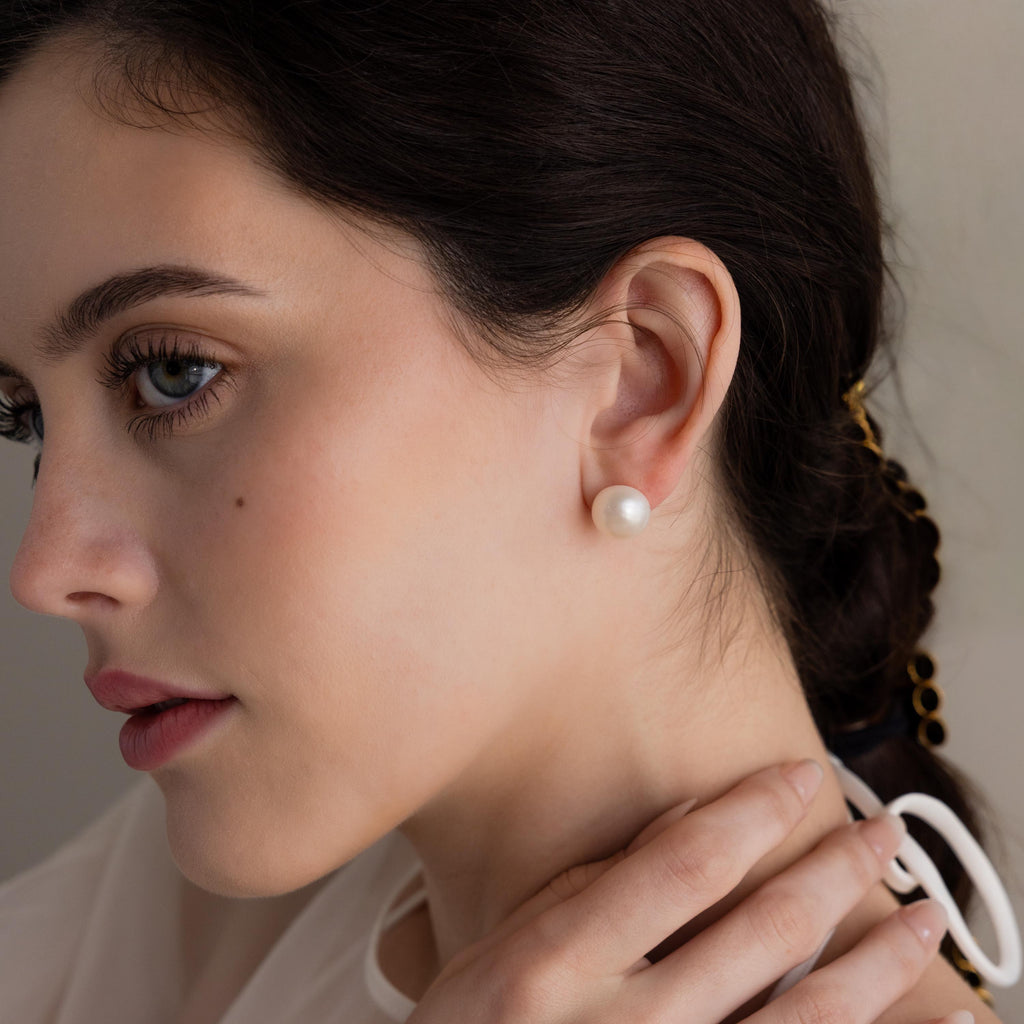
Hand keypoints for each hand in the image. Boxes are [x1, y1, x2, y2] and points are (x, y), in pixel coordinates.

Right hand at [407, 761, 965, 1022]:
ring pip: (807, 1018)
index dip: (755, 812)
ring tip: (923, 919)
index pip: (685, 865)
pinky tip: (909, 1021)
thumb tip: (691, 818)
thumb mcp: (509, 946)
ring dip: (876, 964)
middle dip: (835, 871)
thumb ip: (596, 885)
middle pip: (762, 933)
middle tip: (883, 831)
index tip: (801, 777)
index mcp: (560, 965)